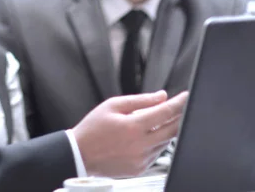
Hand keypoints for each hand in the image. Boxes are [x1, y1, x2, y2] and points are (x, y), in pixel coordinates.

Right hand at [71, 90, 187, 177]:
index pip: (165, 113)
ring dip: (166, 131)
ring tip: (154, 122)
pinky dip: (155, 144)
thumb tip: (162, 96)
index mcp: (133, 126)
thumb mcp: (112, 105)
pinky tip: (143, 137)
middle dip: (180, 118)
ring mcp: (141, 159)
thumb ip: (139, 100)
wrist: (79, 154)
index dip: (179, 103)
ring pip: (165, 143)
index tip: (187, 96)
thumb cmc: (92, 128)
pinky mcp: (140, 169)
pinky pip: (156, 154)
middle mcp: (140, 145)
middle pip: (173, 131)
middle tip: (182, 108)